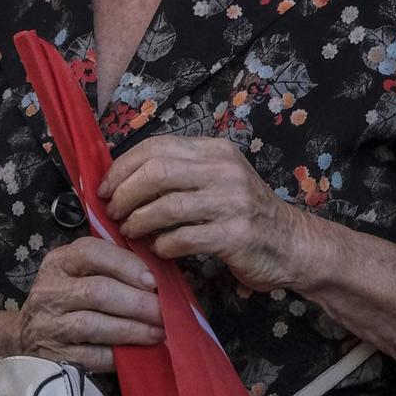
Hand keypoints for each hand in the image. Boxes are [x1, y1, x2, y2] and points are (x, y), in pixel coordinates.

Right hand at [17, 234, 163, 373]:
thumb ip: (107, 267)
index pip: (91, 253)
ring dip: (131, 329)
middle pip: (97, 291)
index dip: (125, 265)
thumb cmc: (64, 298)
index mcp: (58, 262)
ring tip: (157, 332)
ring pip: (94, 324)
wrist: (24, 337)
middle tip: (163, 311)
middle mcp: (49, 291)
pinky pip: (89, 355)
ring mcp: (48, 326)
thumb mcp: (76, 272)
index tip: (153, 280)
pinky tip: (136, 353)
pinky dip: (116, 354)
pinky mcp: (52, 357)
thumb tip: (155, 276)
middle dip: (136, 302)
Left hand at [102, 136, 313, 292]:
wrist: (290, 243)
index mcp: (215, 150)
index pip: (157, 146)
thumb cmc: (244, 212)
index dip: (123, 166)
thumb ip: (181, 174)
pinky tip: (158, 249)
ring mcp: (231, 201)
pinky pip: (184, 238)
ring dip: (139, 221)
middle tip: (113, 212)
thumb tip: (124, 180)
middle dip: (125, 193)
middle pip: (157, 172)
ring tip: (130, 232)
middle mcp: (224, 170)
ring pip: (167, 205)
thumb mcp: (218, 179)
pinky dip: (163, 245)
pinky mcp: (235, 235)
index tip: (105, 187)